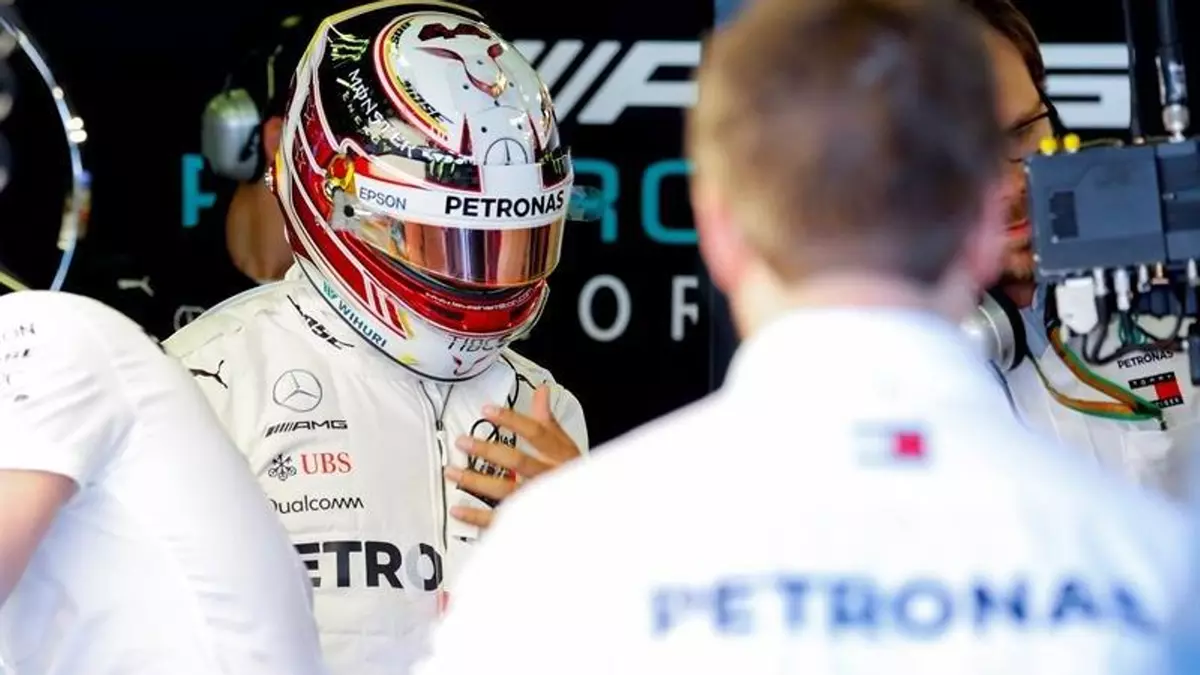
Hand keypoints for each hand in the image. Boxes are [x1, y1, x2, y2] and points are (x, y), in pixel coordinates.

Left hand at [445, 385, 580, 528]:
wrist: (587, 510)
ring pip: (504, 489)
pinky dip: (476, 516)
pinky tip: (458, 509)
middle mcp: (548, 476)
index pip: (536, 432)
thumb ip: (548, 419)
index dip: (511, 420)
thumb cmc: (573, 474)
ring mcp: (537, 499)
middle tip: (463, 441)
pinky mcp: (527, 519)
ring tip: (452, 472)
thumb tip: (542, 390)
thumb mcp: (566, 445)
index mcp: (559, 455)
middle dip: (488, 450)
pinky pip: (500, 519)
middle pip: (517, 460)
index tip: (488, 410)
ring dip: (475, 480)